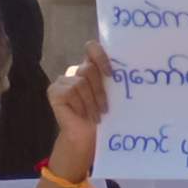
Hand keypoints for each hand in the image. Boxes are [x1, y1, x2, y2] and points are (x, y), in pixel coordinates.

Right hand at [46, 50, 109, 182]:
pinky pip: (71, 92)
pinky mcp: (55, 90)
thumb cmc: (103, 118)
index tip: (111, 74)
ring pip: (81, 82)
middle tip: (105, 108)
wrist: (87, 139)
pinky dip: (80, 106)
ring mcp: (63, 80)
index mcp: (91, 68)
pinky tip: (82, 115)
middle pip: (88, 69)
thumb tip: (132, 71)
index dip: (101, 56)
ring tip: (96, 116)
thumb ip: (114, 81)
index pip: (92, 48)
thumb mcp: (112, 96)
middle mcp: (76, 71)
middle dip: (99, 90)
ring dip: (91, 102)